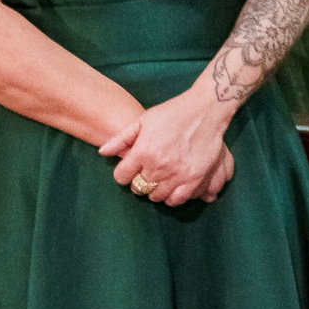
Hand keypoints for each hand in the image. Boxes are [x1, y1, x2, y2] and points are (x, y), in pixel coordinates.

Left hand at [101, 84, 236, 205]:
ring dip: (155, 189)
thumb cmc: (173, 112)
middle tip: (147, 171)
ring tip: (160, 179)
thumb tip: (102, 153)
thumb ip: (121, 138)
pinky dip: (172, 197)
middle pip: (139, 188)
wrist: (205, 110)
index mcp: (143, 151)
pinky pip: (177, 199)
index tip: (131, 168)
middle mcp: (158, 166)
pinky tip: (172, 187)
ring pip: (156, 196)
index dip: (124, 173)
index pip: (121, 177)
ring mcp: (177, 174)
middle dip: (140, 181)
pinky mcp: (194, 178)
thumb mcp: (144, 120)